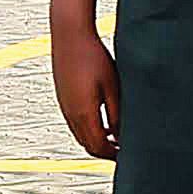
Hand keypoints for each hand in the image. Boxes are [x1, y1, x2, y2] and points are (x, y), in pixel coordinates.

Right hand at [52, 20, 118, 159]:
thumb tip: (122, 136)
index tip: (129, 157)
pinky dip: (89, 130)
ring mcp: (64, 106)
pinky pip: (75, 123)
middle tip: (124, 153)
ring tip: (116, 141)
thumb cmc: (94, 57)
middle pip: (88, 145)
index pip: (98, 147)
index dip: (113, 156)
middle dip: (105, 152)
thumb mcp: (113, 87)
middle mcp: (70, 113)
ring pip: (80, 135)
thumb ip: (117, 114)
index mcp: (84, 113)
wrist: (69, 36)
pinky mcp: (63, 98)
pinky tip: (103, 123)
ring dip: (97, 141)